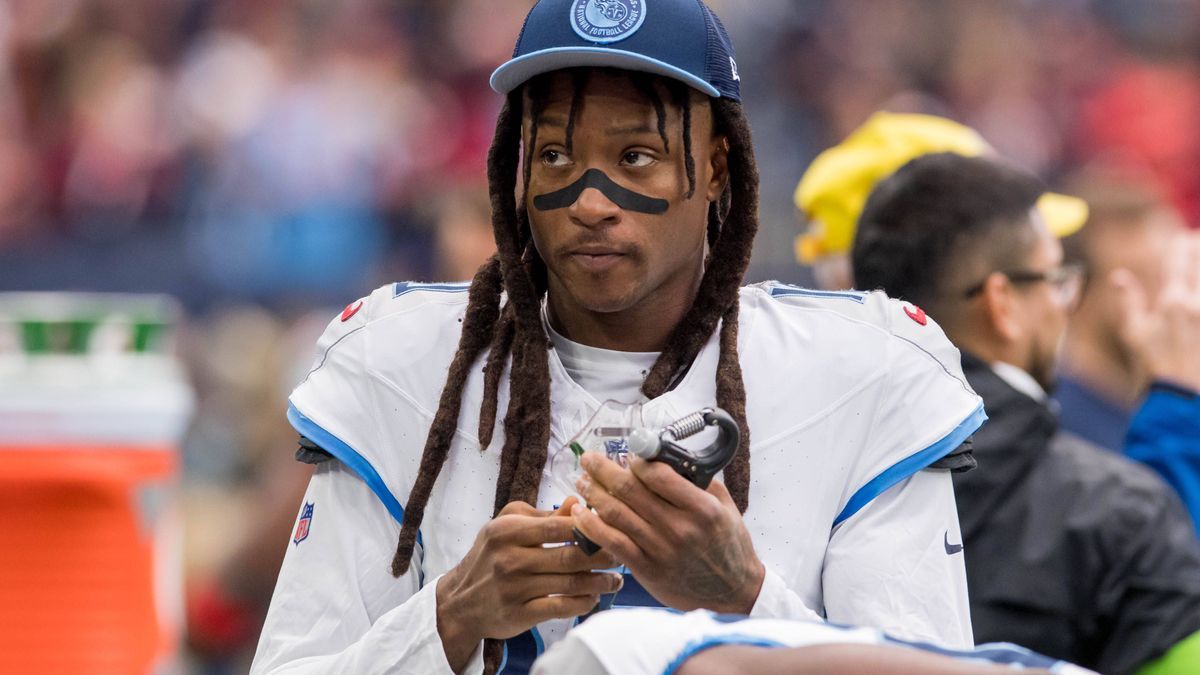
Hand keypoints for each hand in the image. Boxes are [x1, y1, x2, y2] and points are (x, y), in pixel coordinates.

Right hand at [435, 497, 620, 670]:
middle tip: (621, 553)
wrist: (461, 601)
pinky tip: (594, 597)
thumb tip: (577, 501)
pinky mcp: (520, 615)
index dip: (590, 526)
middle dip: (602, 556)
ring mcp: (515, 589)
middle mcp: (510, 559)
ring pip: (570, 584)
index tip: (610, 526)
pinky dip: (583, 603)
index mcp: (508, 531)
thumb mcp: (507, 526)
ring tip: (616, 579)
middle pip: (569, 556)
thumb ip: (543, 516)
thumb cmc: (490, 555)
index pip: (559, 526)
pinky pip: (561, 608)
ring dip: (600, 582)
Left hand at [571, 453, 764, 613]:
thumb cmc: (729, 545)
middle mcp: (680, 528)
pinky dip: (591, 526)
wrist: (733, 591)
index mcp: (702, 508)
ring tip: (581, 481)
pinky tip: (580, 513)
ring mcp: (661, 550)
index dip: (636, 460)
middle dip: (603, 470)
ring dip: (593, 493)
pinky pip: (612, 543)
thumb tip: (665, 457)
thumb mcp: (724, 506)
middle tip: (589, 459)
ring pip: (616, 514)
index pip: (658, 475)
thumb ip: (698, 480)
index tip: (626, 454)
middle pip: (630, 490)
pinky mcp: (647, 569)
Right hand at [1111, 232, 1199, 392]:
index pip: (1178, 261)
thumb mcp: (1133, 334)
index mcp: (1171, 301)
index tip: (1182, 237)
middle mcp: (1197, 304)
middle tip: (1196, 239)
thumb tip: (1120, 277)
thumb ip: (1129, 300)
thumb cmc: (1152, 368)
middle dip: (1198, 248)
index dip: (1180, 245)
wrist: (1179, 400)